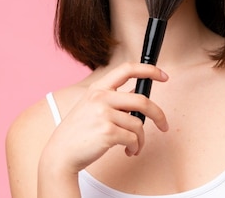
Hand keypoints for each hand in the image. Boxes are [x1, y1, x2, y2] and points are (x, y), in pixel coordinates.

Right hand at [39, 62, 169, 176]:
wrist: (60, 154)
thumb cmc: (78, 132)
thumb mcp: (92, 106)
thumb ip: (114, 98)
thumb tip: (138, 92)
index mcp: (98, 88)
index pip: (127, 69)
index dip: (149, 70)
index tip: (164, 76)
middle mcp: (101, 97)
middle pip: (142, 100)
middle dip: (158, 115)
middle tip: (164, 125)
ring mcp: (103, 114)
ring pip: (139, 124)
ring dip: (141, 139)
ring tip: (134, 146)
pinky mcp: (107, 132)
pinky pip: (133, 139)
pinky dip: (135, 147)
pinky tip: (128, 151)